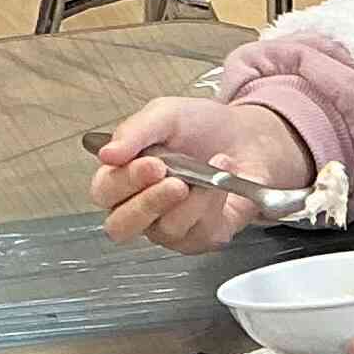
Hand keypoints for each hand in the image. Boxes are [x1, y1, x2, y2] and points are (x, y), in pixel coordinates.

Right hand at [90, 98, 314, 254]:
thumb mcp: (166, 115)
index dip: (124, 182)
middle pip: (120, 227)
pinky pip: (198, 234)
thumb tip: (106, 153)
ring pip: (165, 230)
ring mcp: (169, 228)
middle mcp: (140, 208)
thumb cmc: (202, 127)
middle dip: (149, 203)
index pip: (104, 192)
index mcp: (123, 177)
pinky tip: (221, 184)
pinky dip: (212, 204)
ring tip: (210, 169)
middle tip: (176, 181)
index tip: (153, 163)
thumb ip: (134, 131)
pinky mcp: (200, 239)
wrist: (248, 137)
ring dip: (192, 199)